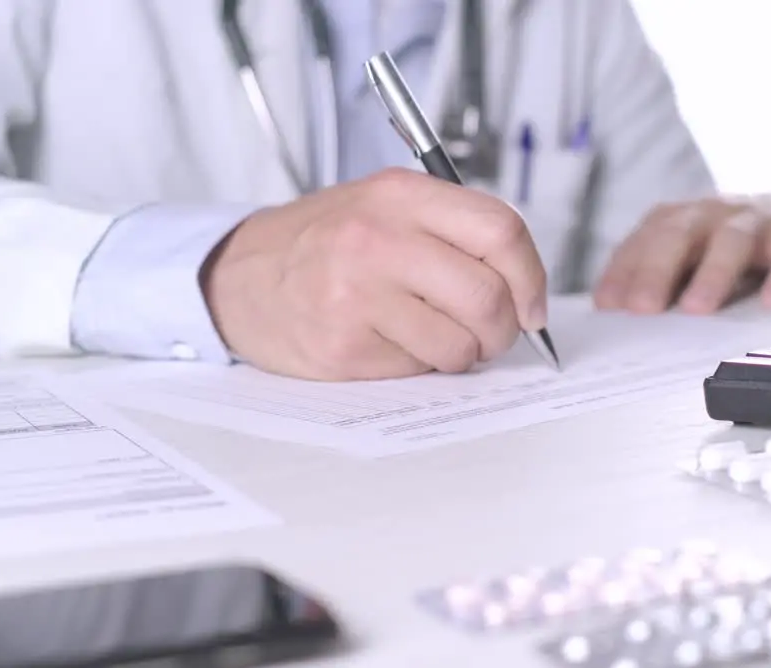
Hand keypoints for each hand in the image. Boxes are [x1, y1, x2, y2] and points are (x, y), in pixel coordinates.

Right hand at [203, 168, 547, 380]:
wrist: (239, 277)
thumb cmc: (323, 245)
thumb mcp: (382, 207)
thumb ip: (451, 231)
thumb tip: (524, 288)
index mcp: (399, 195)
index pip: (501, 231)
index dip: (531, 277)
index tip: (532, 305)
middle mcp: (378, 239)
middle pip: (488, 296)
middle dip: (502, 330)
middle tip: (489, 336)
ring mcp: (358, 294)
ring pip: (459, 344)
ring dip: (460, 354)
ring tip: (433, 339)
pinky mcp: (344, 345)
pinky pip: (417, 370)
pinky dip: (417, 366)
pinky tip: (389, 345)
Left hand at [593, 194, 770, 313]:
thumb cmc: (724, 251)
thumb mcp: (687, 260)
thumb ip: (655, 282)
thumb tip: (613, 315)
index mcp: (677, 222)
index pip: (643, 243)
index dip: (623, 271)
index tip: (608, 306)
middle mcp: (712, 215)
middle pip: (679, 235)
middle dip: (657, 271)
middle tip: (643, 308)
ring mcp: (757, 223)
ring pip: (733, 241)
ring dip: (713, 274)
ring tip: (698, 309)